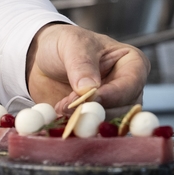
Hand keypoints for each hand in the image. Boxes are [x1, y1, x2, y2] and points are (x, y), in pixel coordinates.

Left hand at [26, 23, 149, 116]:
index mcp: (132, 63)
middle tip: (70, 105)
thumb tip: (90, 88)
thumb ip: (81, 63)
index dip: (113, 94)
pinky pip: (93, 130)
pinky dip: (76, 126)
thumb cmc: (64, 44)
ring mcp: (113, 107)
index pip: (132, 84)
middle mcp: (128, 89)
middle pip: (124, 109)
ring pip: (110, 123)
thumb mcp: (72, 43)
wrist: (41, 58)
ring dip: (85, 119)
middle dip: (96, 109)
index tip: (90, 97)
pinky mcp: (96, 120)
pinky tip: (60, 114)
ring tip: (62, 106)